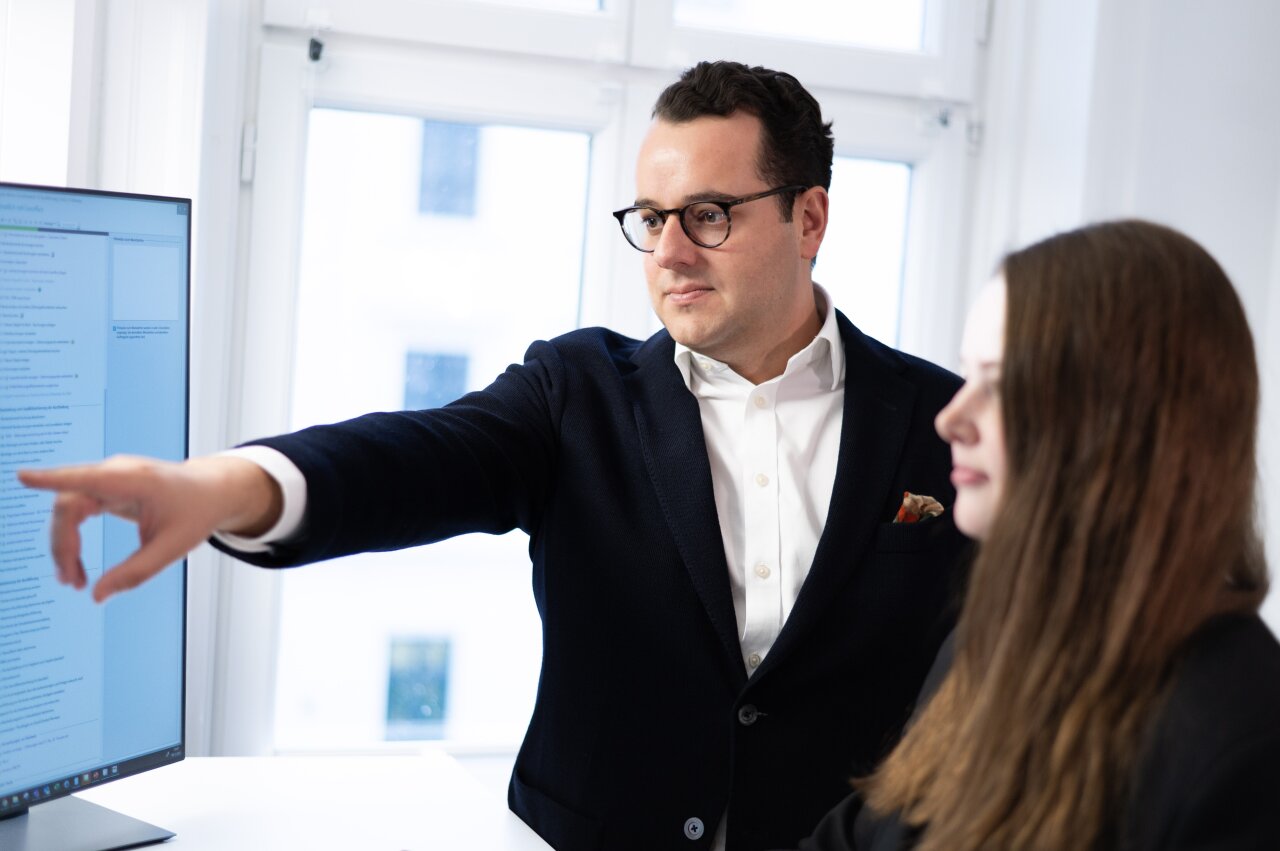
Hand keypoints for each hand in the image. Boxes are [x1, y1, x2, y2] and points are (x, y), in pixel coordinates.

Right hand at [16, 454, 281, 601]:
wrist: (212, 491)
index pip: (86, 478)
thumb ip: (136, 572)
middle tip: (70, 582)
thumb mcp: (173, 548)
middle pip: (69, 504)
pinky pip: (77, 511)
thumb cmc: (196, 513)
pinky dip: (73, 537)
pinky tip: (75, 564)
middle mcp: (116, 473)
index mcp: (135, 481)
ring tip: (73, 580)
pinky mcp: (106, 487)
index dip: (51, 479)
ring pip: (68, 509)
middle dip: (63, 544)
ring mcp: (109, 478)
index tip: (22, 478)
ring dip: (65, 545)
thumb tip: (96, 596)